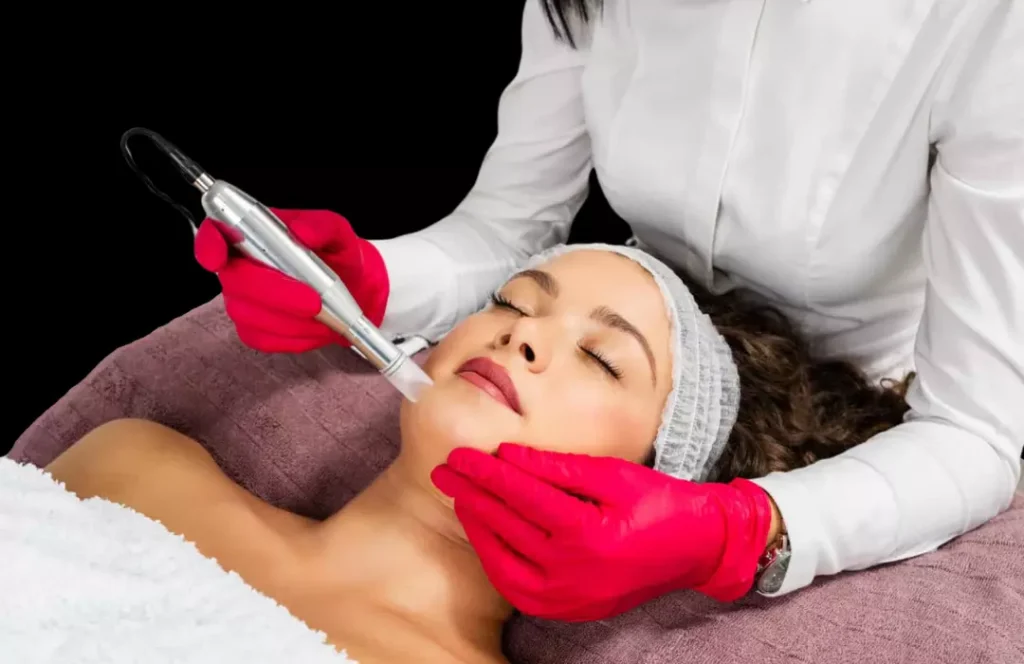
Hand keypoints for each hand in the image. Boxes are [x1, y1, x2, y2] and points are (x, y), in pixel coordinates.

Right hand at [194, 208, 388, 352]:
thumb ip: (321, 226)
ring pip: (251, 315)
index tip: (218, 257)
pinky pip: (264, 339)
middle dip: (276, 293)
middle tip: (315, 300)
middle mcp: (239, 267)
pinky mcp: (253, 330)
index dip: (208, 246)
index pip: (213, 235)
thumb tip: (302, 232)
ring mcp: (242, 301)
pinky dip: (296, 336)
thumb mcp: (338, 232)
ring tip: (326, 312)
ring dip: (293, 318)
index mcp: (251, 233)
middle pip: (235, 281)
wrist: (352, 290)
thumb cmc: (336, 255)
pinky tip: (316, 327)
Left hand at [431, 443, 773, 621]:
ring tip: (461, 498)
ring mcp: (571, 598)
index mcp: (588, 533)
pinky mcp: (571, 609)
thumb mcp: (615, 474)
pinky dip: (497, 560)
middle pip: (508, 526)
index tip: (462, 454)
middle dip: (472, 494)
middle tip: (445, 471)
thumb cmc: (660, 502)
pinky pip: (518, 588)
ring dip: (479, 528)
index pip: (522, 495)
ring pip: (504, 562)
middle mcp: (574, 571)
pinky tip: (486, 534)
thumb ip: (560, 467)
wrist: (698, 548)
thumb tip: (510, 455)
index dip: (488, 472)